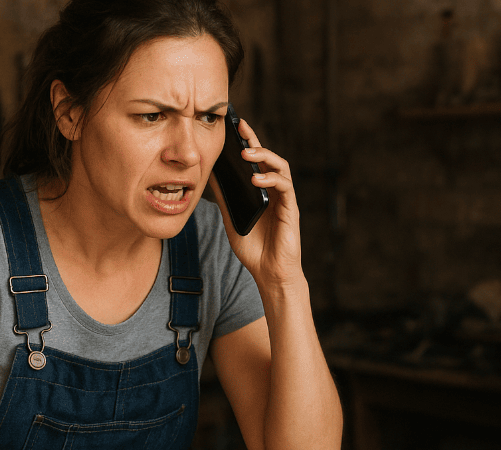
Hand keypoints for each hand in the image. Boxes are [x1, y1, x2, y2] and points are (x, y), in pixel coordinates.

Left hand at [215, 118, 302, 289]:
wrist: (270, 273)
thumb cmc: (254, 249)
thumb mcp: (231, 219)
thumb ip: (224, 198)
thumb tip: (209, 176)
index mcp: (262, 192)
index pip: (256, 161)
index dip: (248, 141)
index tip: (236, 125)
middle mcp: (274, 192)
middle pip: (268, 158)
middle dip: (255, 140)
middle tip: (241, 128)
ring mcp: (284, 199)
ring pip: (280, 167)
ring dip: (265, 156)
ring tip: (247, 153)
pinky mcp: (291, 209)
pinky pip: (285, 186)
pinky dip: (272, 179)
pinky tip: (257, 179)